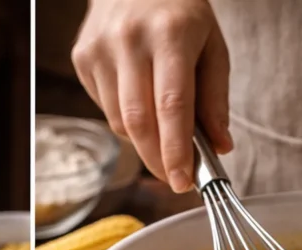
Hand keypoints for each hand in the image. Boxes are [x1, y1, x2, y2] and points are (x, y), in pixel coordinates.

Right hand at [71, 0, 231, 193]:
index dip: (177, 150)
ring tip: (162, 134)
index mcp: (171, 33)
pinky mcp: (82, 58)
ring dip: (143, 141)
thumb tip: (219, 146)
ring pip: (119, 121)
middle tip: (174, 178)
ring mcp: (100, 50)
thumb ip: (216, 97)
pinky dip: (125, 120)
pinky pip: (105, 108)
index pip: (172, 106)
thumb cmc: (178, 11)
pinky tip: (138, 101)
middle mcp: (130, 40)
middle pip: (139, 121)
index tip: (184, 181)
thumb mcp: (211, 45)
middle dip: (157, 160)